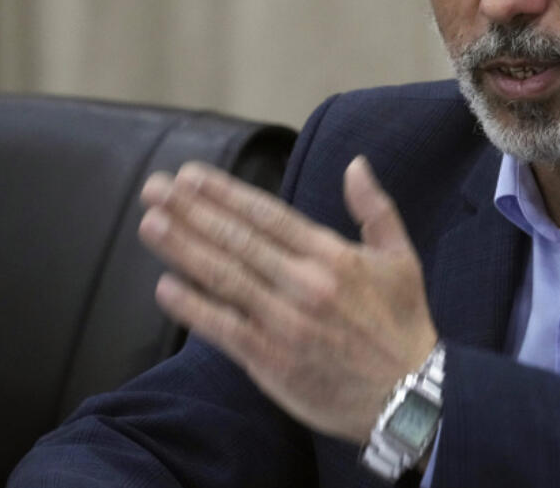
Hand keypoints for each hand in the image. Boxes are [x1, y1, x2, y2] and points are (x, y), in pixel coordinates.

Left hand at [137, 156, 437, 443]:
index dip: (226, 193)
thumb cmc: (402, 323)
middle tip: (155, 189)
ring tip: (150, 224)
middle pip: (238, 241)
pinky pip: (224, 328)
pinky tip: (164, 287)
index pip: (268, 216)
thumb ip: (375, 208)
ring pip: (225, 279)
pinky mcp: (271, 360)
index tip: (191, 176)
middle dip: (192, 212)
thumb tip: (355, 164)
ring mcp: (284, 323)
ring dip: (184, 250)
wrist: (408, 395)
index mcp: (333, 256)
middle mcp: (305, 285)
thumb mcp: (401, 258)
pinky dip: (193, 308)